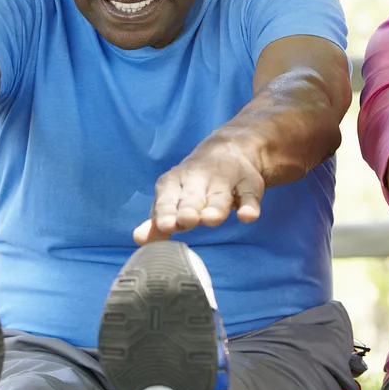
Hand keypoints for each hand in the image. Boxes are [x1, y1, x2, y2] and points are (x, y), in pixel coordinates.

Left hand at [133, 140, 264, 244]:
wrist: (229, 151)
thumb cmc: (192, 186)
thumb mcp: (173, 199)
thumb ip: (158, 222)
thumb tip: (138, 239)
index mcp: (175, 183)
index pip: (167, 198)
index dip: (166, 212)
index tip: (165, 226)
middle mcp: (198, 179)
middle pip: (193, 197)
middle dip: (189, 209)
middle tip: (186, 220)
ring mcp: (225, 180)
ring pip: (220, 197)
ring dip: (215, 208)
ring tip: (211, 220)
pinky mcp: (249, 183)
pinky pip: (249, 196)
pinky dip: (249, 206)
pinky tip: (247, 217)